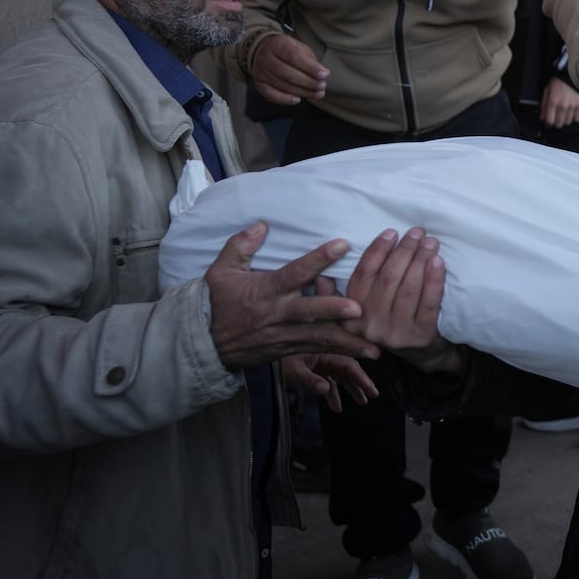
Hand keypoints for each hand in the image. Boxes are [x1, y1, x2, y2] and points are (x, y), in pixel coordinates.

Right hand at [205, 222, 375, 369]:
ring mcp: (285, 335)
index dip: (318, 259)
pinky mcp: (289, 350)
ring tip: (375, 345)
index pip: (295, 273)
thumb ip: (241, 245)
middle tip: (359, 309)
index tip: (342, 245)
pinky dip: (342, 353)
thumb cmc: (216, 303)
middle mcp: (278, 314)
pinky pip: (318, 351)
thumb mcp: (221, 270)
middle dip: (334, 310)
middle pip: (309, 312)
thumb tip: (261, 224)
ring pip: (319, 338)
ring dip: (348, 341)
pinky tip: (366, 352)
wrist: (203, 344)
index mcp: (266, 291)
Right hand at [252, 33, 327, 105]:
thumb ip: (310, 61)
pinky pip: (271, 95)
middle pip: (288, 74)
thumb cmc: (287, 50)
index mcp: (277, 45)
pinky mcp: (259, 84)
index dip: (311, 68)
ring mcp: (260, 72)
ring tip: (318, 94)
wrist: (263, 50)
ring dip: (302, 92)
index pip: (295, 57)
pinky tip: (298, 100)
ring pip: (283, 85)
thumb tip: (323, 76)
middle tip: (322, 86)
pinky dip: (285, 99)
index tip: (325, 75)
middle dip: (308, 82)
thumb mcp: (300, 48)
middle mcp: (266, 58)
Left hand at [281, 352, 377, 413]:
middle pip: (347, 369)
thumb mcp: (292, 369)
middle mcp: (324, 354)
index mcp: (324, 350)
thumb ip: (309, 380)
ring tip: (361, 402)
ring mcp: (319, 361)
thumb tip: (326, 390)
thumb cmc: (277, 359)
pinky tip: (336, 406)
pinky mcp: (312, 368)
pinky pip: (327, 380)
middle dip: (360, 383)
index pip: (348, 364)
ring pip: (339, 376)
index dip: (361, 377)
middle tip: (372, 396)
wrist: (261, 350)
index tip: (372, 389)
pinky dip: (332, 393)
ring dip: (349, 389)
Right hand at [343, 227, 461, 374]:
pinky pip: (428, 302)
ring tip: (430, 243)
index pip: (363, 275)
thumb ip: (341, 290)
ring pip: (409, 288)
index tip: (391, 232)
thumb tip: (324, 266)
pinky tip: (438, 261)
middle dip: (404, 250)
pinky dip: (434, 279)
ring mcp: (396, 333)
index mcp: (350, 315)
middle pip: (388, 279)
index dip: (377, 250)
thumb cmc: (390, 319)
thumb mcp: (360, 310)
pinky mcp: (420, 336)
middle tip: (416, 232)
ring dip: (421, 260)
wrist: (421, 352)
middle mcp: (370, 326)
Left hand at [540, 76, 578, 129]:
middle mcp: (562, 106)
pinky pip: (577, 119)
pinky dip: (574, 118)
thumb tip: (542, 117)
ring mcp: (572, 106)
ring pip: (568, 122)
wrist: (573, 74)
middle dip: (556, 123)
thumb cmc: (559, 81)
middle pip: (559, 124)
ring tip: (565, 115)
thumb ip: (544, 105)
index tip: (548, 124)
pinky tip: (572, 113)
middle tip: (556, 119)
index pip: (549, 121)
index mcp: (553, 102)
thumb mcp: (547, 90)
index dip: (548, 124)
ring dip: (565, 120)